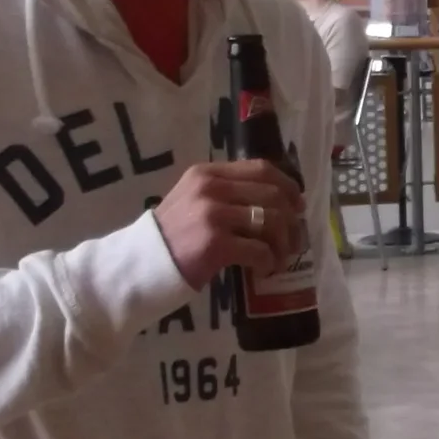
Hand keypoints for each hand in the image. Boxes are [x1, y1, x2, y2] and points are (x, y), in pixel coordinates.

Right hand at [153, 160, 305, 287]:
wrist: (140, 265)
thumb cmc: (172, 236)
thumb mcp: (194, 200)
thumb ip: (227, 193)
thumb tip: (279, 202)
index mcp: (207, 173)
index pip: (262, 169)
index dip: (288, 186)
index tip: (298, 205)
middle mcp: (210, 188)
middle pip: (273, 196)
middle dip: (292, 221)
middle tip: (294, 239)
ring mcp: (212, 215)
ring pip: (272, 222)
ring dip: (284, 244)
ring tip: (280, 258)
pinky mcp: (215, 244)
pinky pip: (261, 250)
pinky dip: (269, 262)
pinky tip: (264, 270)